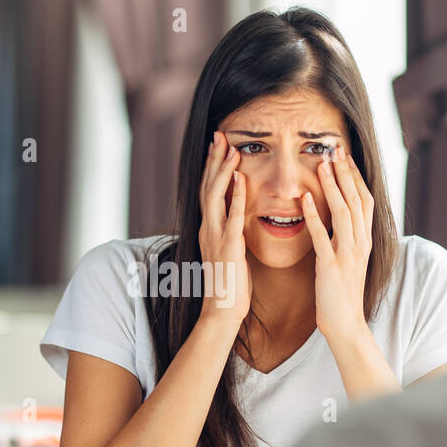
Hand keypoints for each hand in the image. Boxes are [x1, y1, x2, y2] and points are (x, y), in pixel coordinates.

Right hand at [198, 132, 251, 324]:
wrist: (221, 310)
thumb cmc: (229, 285)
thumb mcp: (229, 252)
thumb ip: (231, 233)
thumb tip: (238, 218)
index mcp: (208, 229)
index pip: (208, 191)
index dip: (212, 167)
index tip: (218, 146)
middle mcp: (207, 228)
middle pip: (207, 186)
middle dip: (214, 160)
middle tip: (220, 135)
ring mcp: (215, 236)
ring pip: (214, 196)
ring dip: (222, 171)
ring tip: (230, 149)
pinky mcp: (228, 247)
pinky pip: (230, 216)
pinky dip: (234, 196)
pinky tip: (240, 179)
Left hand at [302, 146, 374, 344]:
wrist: (345, 324)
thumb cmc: (341, 292)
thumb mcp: (348, 259)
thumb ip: (346, 236)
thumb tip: (339, 213)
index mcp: (365, 240)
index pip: (365, 200)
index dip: (355, 176)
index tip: (344, 154)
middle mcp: (361, 243)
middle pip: (357, 200)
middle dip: (346, 173)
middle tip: (335, 148)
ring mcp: (348, 255)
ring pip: (344, 213)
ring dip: (333, 186)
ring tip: (322, 165)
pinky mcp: (331, 267)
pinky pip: (323, 237)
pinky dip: (315, 216)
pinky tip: (305, 199)